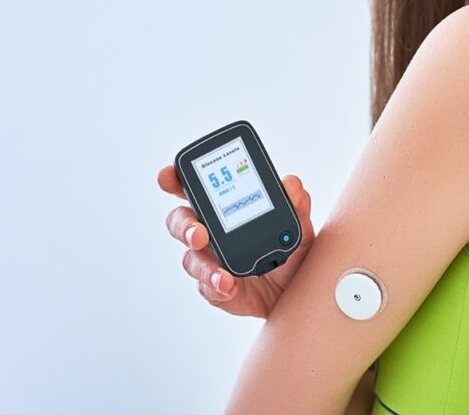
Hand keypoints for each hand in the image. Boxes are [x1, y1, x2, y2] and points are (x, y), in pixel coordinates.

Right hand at [158, 164, 316, 318]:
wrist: (299, 291)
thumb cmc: (293, 253)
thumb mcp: (300, 225)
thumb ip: (296, 203)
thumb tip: (291, 184)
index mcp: (224, 207)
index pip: (193, 188)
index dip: (175, 180)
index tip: (168, 176)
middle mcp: (210, 231)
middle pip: (181, 222)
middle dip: (184, 226)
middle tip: (199, 233)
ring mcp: (209, 260)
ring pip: (191, 258)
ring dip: (202, 264)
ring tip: (220, 273)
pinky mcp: (214, 288)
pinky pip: (206, 286)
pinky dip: (216, 285)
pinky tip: (228, 285)